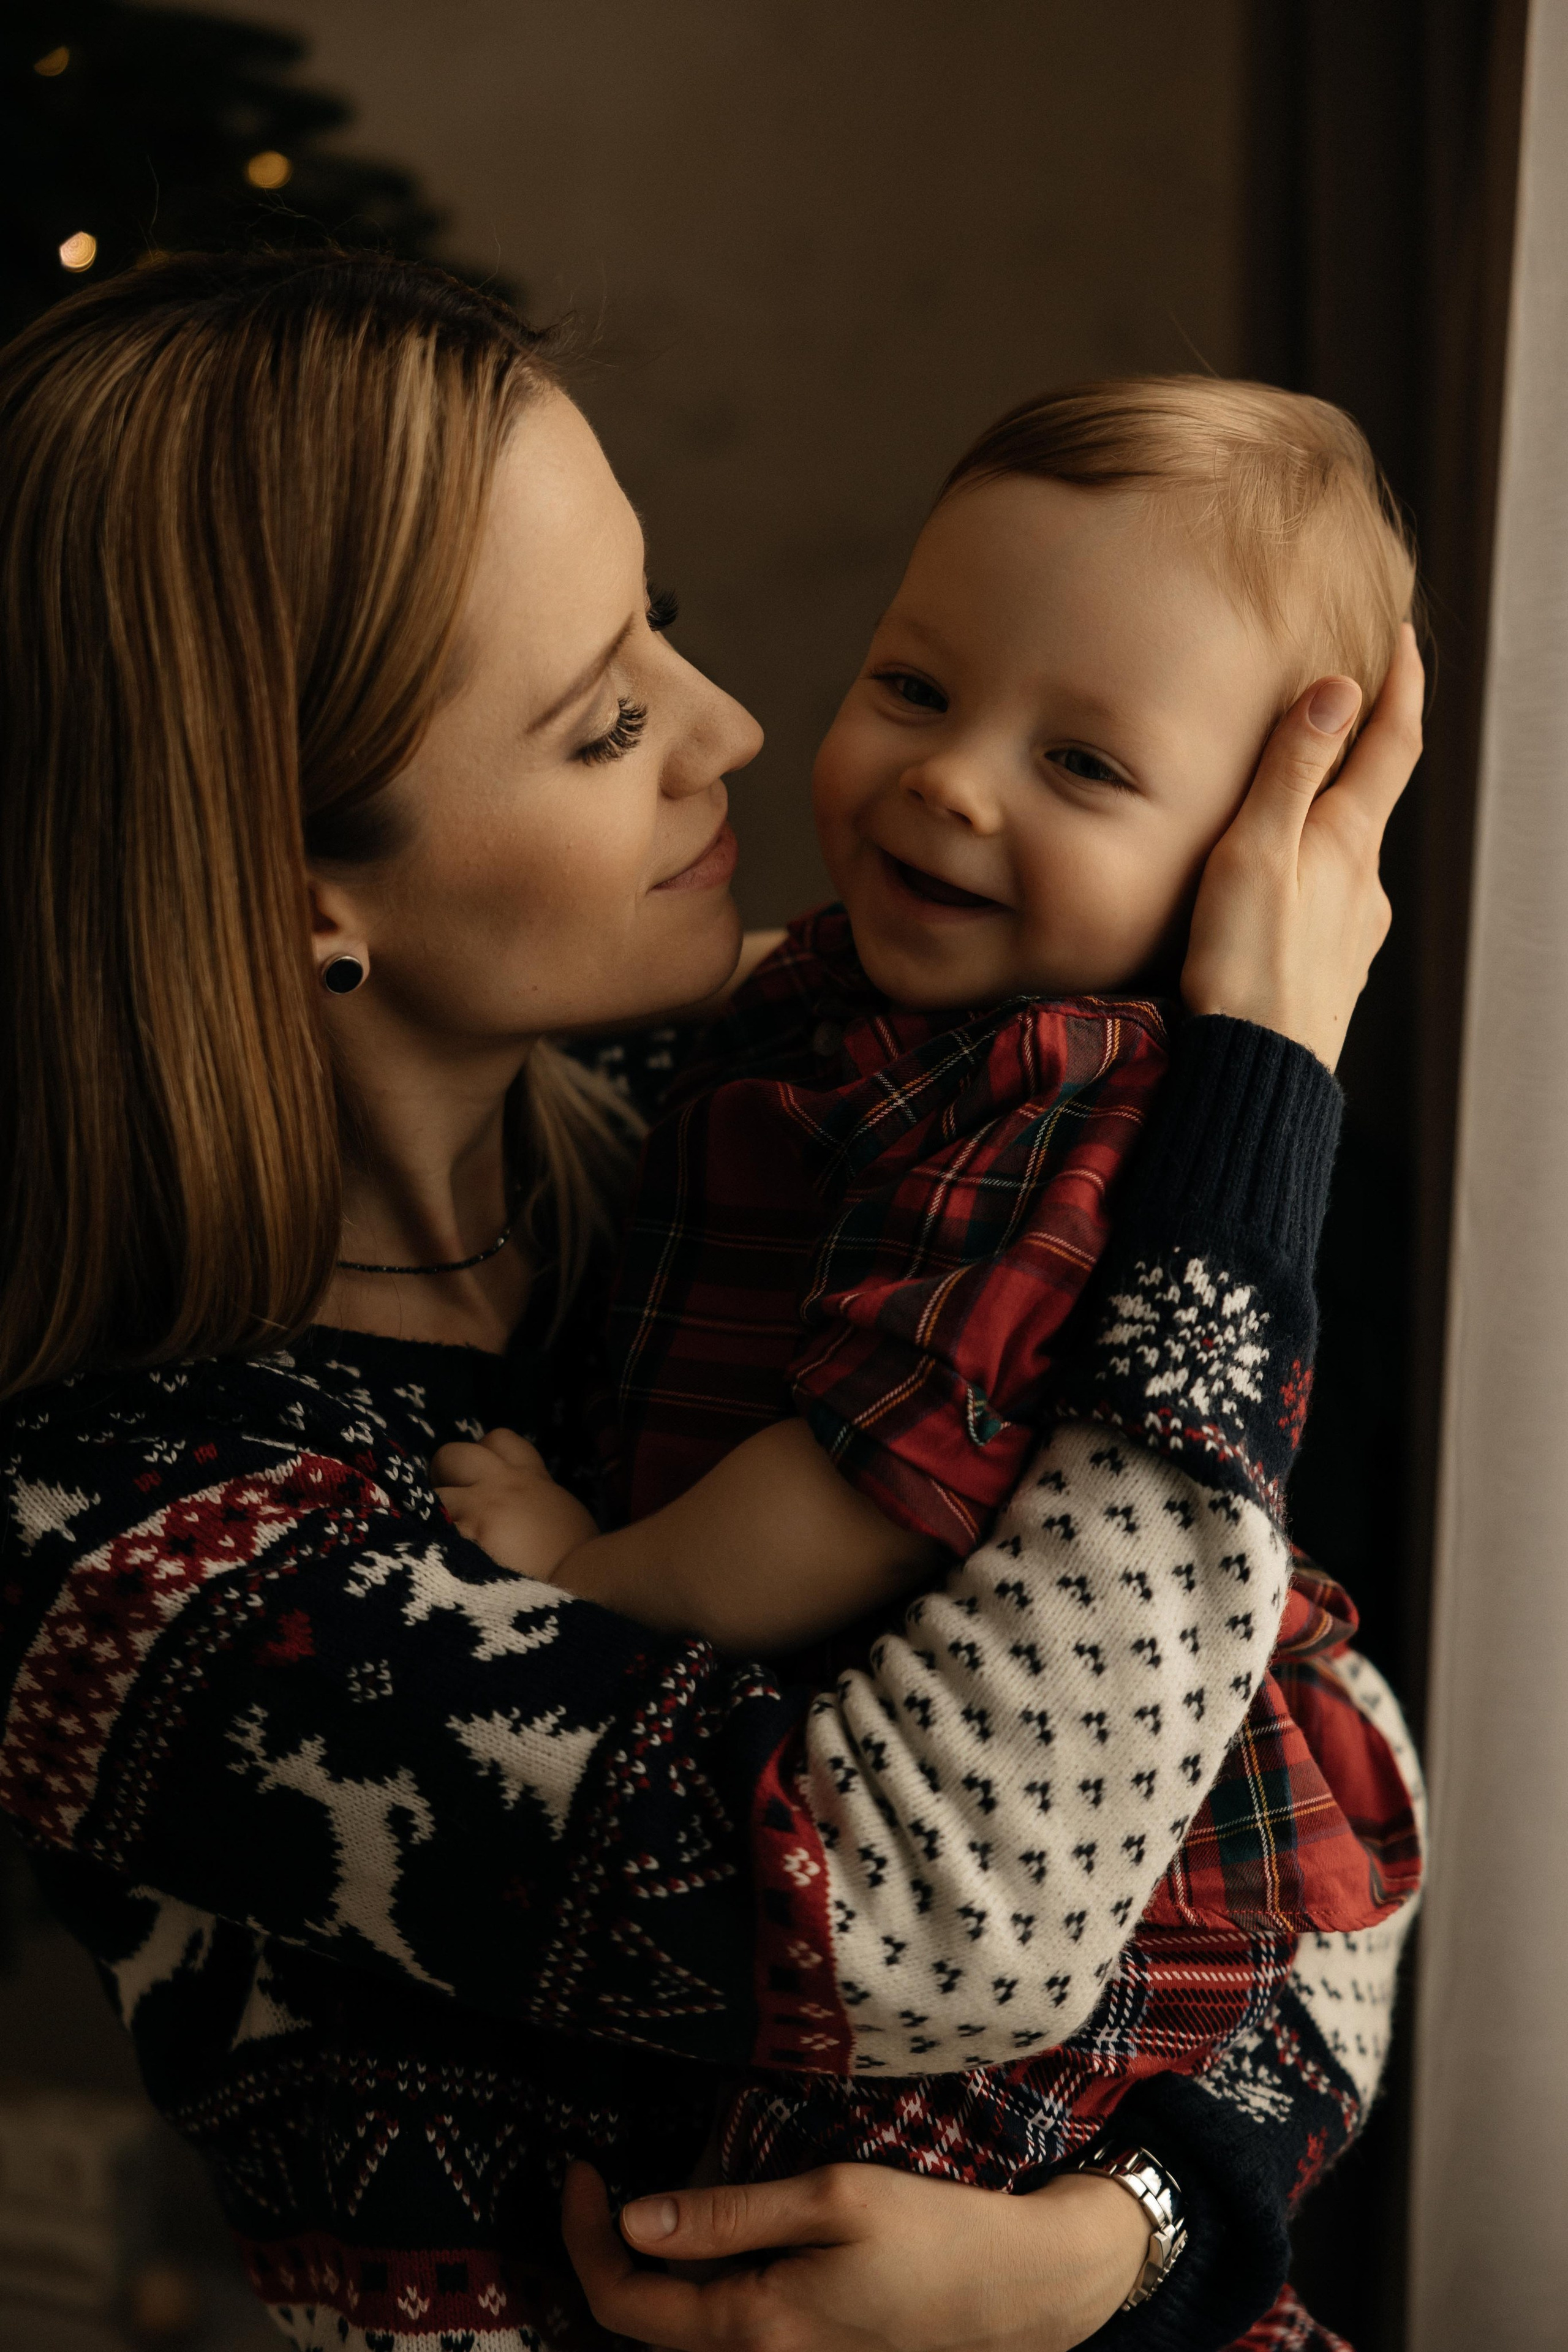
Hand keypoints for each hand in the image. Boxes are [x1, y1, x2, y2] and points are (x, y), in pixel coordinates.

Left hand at [431, 1427, 596, 1578]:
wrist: (579, 1589)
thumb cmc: (577, 1558)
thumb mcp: (563, 1513)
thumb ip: (535, 1496)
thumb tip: (518, 1502)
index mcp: (528, 1477)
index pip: (497, 1439)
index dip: (481, 1453)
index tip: (479, 1476)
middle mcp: (499, 1485)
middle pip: (452, 1455)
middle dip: (443, 1475)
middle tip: (451, 1503)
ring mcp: (476, 1511)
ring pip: (432, 1497)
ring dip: (432, 1517)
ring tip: (441, 1540)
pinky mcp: (458, 1541)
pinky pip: (429, 1533)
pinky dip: (429, 1546)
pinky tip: (439, 1563)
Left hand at [561, 2160, 1148, 2351]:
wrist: (1025, 2293)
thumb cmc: (935, 2234)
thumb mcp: (831, 2198)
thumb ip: (726, 2216)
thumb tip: (633, 2222)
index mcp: (755, 2329)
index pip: (624, 2300)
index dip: (584, 2234)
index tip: (579, 2168)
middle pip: (644, 2329)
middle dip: (604, 2262)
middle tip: (597, 2188)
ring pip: (683, 2342)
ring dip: (645, 2290)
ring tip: (641, 2217)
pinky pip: (726, 2344)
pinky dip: (694, 2306)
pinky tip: (706, 2253)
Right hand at [1182, 620, 1423, 1069]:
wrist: (1257, 1074)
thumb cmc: (1246, 968)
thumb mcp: (1255, 854)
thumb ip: (1291, 772)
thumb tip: (1338, 688)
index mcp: (1348, 842)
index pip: (1393, 744)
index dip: (1400, 685)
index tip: (1400, 639)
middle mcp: (1365, 882)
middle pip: (1372, 795)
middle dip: (1359, 747)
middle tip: (1335, 704)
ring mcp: (1353, 930)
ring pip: (1346, 852)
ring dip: (1328, 816)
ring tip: (1286, 800)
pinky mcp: (1330, 969)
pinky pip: (1327, 899)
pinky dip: (1309, 871)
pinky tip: (1273, 890)